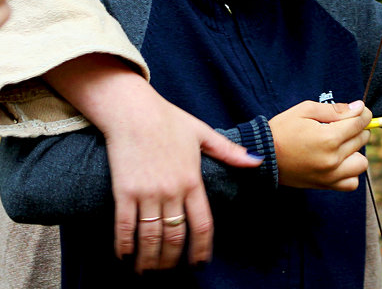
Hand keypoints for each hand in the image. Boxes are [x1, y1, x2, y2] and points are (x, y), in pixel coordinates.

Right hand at [45, 55, 262, 271]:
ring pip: (150, 238)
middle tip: (167, 273)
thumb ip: (229, 152)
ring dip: (148, 261)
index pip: (202, 225)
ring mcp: (148, 192)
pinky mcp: (124, 190)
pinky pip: (125, 226)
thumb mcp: (203, 133)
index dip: (201, 250)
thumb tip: (257, 161)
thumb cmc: (167, 119)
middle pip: (175, 238)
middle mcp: (172, 190)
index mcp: (193, 180)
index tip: (199, 265)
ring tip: (145, 272)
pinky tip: (124, 257)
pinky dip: (124, 246)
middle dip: (171, 262)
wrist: (133, 109)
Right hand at [270, 100, 370, 190]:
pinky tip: (339, 162)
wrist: (263, 155)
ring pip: (361, 162)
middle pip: (362, 139)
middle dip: (357, 128)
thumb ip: (334, 109)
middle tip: (342, 124)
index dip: (363, 113)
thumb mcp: (305, 110)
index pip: (360, 122)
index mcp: (329, 138)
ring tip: (341, 144)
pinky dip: (350, 172)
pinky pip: (352, 182)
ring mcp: (331, 175)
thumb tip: (358, 107)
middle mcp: (333, 158)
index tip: (359, 110)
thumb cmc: (282, 129)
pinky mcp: (326, 185)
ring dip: (356, 151)